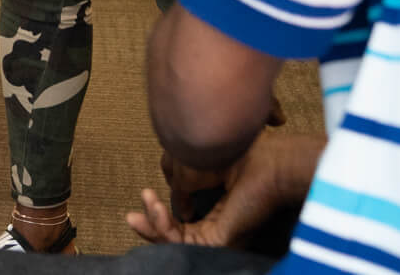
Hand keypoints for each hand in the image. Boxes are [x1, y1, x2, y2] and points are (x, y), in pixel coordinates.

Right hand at [127, 133, 320, 248]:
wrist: (267, 163)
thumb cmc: (243, 158)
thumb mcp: (197, 170)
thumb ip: (183, 186)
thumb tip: (172, 196)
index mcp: (217, 214)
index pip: (181, 222)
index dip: (159, 211)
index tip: (146, 194)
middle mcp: (216, 228)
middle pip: (174, 236)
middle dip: (149, 224)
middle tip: (132, 213)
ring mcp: (216, 236)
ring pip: (173, 242)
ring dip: (151, 223)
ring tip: (146, 200)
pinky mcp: (216, 241)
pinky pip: (181, 242)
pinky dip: (161, 226)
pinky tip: (154, 206)